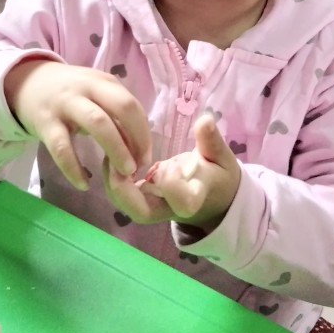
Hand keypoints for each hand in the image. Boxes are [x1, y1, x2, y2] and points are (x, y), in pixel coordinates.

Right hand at [4, 60, 150, 190]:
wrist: (26, 84)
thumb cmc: (70, 94)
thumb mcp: (94, 93)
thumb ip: (114, 113)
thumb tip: (138, 147)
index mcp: (103, 82)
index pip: (131, 105)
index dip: (143, 133)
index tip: (146, 157)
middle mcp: (87, 89)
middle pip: (121, 108)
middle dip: (135, 139)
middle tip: (138, 167)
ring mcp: (65, 104)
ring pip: (97, 123)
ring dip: (115, 150)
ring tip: (123, 175)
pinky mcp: (45, 123)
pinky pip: (62, 148)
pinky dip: (74, 168)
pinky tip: (83, 183)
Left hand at [104, 115, 240, 229]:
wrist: (211, 198)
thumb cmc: (217, 175)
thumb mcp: (220, 157)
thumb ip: (211, 141)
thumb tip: (205, 119)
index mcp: (193, 199)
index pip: (180, 200)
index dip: (171, 182)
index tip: (172, 163)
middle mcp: (169, 209)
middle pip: (141, 212)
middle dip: (123, 189)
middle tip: (117, 160)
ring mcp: (152, 209)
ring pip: (124, 205)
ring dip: (113, 180)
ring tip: (113, 151)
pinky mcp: (141, 202)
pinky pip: (121, 196)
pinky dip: (113, 176)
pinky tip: (116, 154)